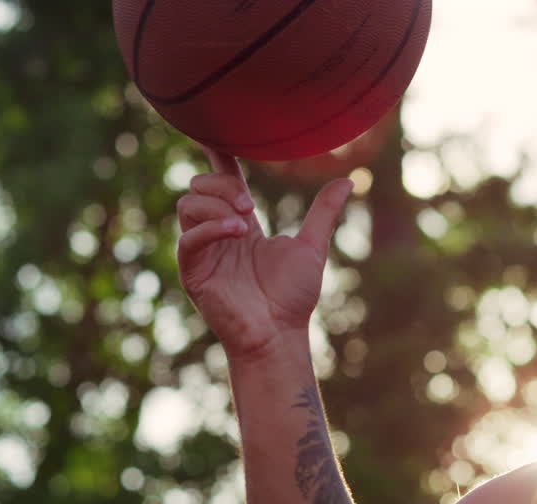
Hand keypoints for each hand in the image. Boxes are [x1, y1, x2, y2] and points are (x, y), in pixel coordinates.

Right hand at [175, 145, 352, 360]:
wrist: (280, 334)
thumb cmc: (292, 297)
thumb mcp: (312, 247)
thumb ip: (323, 213)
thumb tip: (348, 181)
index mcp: (240, 226)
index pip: (222, 181)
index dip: (218, 157)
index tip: (216, 136)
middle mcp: (217, 235)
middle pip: (198, 186)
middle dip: (221, 185)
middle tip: (248, 204)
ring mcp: (202, 252)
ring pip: (187, 205)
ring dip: (216, 204)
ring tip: (245, 220)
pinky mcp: (193, 271)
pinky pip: (188, 238)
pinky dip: (210, 228)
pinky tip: (237, 232)